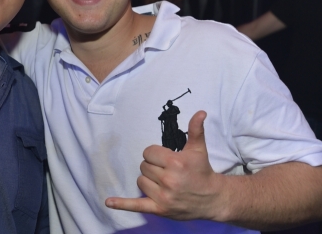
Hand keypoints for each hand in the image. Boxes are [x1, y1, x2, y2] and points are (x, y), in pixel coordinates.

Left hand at [105, 111, 226, 220]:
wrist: (212, 198)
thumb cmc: (203, 171)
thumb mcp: (198, 149)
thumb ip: (195, 129)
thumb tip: (200, 112)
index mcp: (175, 163)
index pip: (148, 152)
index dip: (156, 154)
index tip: (167, 159)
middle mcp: (168, 180)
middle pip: (143, 166)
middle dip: (153, 167)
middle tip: (168, 171)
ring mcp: (163, 196)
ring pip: (140, 181)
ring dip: (148, 180)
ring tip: (164, 182)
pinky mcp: (159, 209)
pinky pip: (136, 205)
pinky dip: (122, 204)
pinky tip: (109, 202)